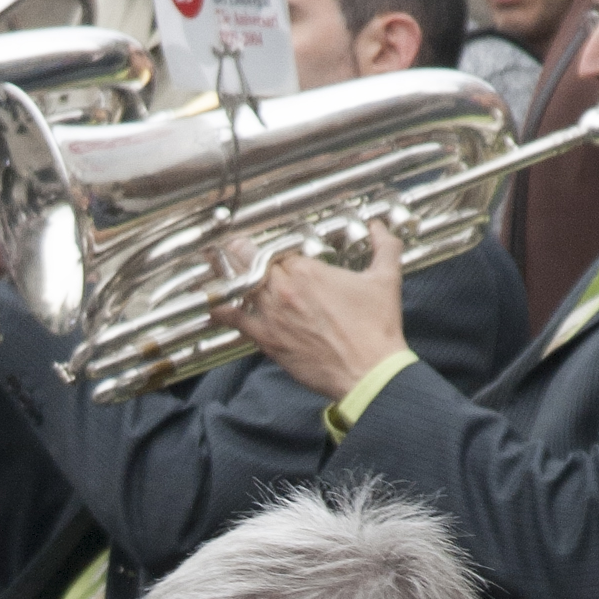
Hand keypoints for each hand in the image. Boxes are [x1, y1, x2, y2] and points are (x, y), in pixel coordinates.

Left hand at [228, 225, 408, 398]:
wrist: (368, 371)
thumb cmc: (376, 328)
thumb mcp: (385, 279)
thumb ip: (384, 246)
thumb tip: (379, 227)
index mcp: (309, 270)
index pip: (279, 250)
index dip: (272, 248)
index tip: (267, 246)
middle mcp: (284, 290)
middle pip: (253, 264)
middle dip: (242, 252)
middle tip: (234, 246)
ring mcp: (272, 317)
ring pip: (240, 288)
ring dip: (229, 275)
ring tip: (217, 265)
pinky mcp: (268, 341)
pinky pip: (236, 322)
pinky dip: (222, 311)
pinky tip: (212, 305)